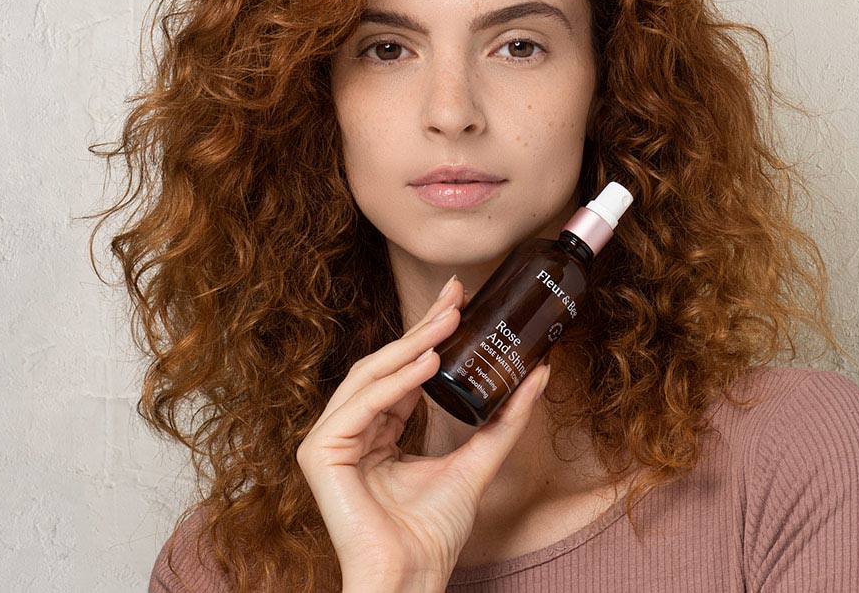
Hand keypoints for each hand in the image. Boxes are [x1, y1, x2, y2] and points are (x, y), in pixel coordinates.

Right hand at [296, 276, 550, 592]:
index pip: (405, 369)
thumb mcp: (478, 461)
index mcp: (380, 428)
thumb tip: (539, 373)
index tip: (460, 300)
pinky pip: (360, 405)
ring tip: (448, 324)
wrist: (412, 576)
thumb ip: (505, 419)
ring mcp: (331, 438)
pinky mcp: (320, 452)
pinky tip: (428, 364)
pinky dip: (394, 383)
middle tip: (456, 295)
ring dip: (411, 346)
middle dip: (423, 327)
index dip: (431, 332)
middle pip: (387, 364)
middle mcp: (353, 427)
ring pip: (371, 375)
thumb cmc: (434, 532)